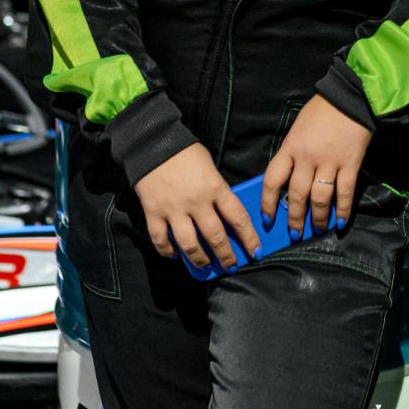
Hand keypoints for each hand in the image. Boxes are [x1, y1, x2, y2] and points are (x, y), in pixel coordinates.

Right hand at [132, 143, 261, 271]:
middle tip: (231, 265)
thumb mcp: (210, 167)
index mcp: (215, 188)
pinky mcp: (153, 213)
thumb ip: (217, 190)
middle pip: (216, 237)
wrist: (152, 143)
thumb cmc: (185, 153)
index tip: (256, 252)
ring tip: (205, 265)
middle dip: (226, 256)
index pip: (238, 218)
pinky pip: (161, 240)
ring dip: (200, 259)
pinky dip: (168, 251)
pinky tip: (175, 254)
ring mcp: (174, 209)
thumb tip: (226, 214)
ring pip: (190, 244)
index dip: (249, 238)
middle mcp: (196, 202)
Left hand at [261, 96, 371, 237]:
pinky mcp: (350, 164)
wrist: (349, 98)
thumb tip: (287, 183)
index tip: (267, 219)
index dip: (268, 203)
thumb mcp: (296, 130)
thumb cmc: (320, 112)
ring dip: (317, 219)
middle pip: (296, 195)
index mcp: (290, 148)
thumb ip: (291, 154)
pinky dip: (342, 210)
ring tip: (315, 230)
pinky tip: (339, 221)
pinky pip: (345, 192)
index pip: (272, 180)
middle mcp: (307, 158)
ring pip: (319, 198)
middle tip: (294, 234)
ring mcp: (329, 162)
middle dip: (294, 219)